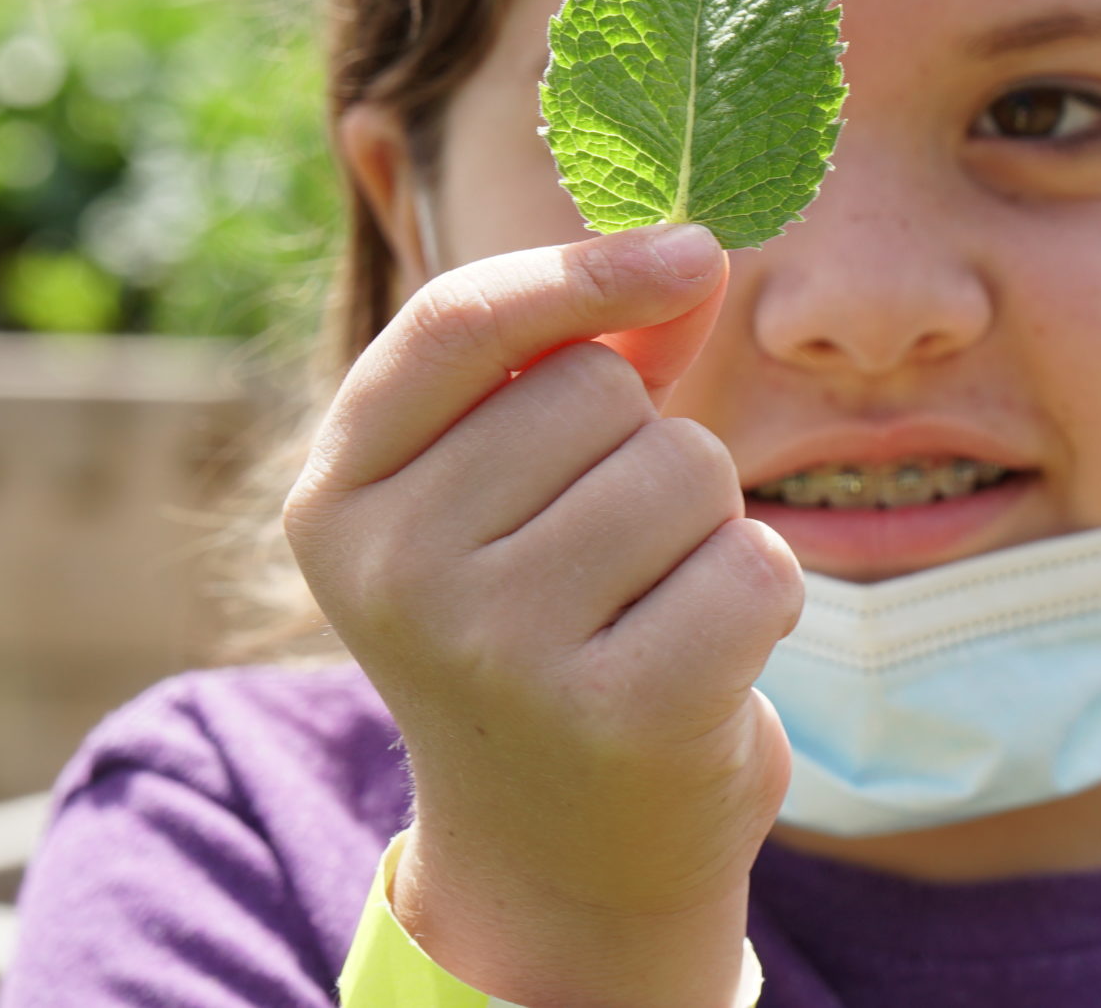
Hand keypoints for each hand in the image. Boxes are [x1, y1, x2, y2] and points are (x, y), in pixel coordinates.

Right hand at [284, 223, 802, 1006]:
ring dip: (707, 525)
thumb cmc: (552, 626)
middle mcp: (396, 570)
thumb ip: (590, 354)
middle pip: (600, 392)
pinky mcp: (618, 712)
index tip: (693, 248)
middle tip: (610, 558)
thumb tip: (694, 253)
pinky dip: (761, 598)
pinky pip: (754, 563)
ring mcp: (497, 647)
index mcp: (339, 495)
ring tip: (649, 608)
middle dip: (646, 449)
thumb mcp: (519, 489)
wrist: (565, 852)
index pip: (457, 321)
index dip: (582, 269)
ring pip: (687, 468)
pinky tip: (699, 662)